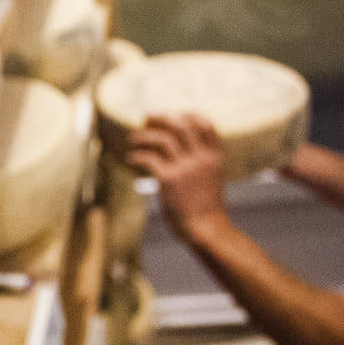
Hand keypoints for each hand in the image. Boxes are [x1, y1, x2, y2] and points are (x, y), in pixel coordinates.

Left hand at [124, 113, 228, 243]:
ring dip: (144, 136)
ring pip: (163, 139)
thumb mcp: (211, 181)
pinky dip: (136, 156)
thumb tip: (182, 156)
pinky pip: (148, 158)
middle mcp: (201, 159)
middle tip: (147, 117)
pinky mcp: (169, 180)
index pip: (206, 125)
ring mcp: (185, 168)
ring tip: (132, 140)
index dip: (190, 115)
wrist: (206, 230)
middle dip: (162, 117)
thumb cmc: (206, 210)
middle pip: (182, 125)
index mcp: (213, 158)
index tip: (176, 114)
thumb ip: (200, 165)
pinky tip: (130, 159)